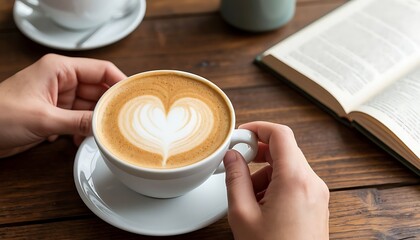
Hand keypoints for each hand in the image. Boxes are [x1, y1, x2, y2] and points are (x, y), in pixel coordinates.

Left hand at [0, 54, 125, 157]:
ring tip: (108, 132)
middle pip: (98, 89)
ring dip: (97, 120)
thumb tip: (105, 125)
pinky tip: (84, 139)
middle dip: (110, 105)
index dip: (120, 81)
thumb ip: (78, 121)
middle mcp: (62, 81)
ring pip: (90, 106)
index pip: (101, 70)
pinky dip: (84, 129)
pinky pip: (79, 118)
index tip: (135, 96)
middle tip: (126, 120)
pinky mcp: (55, 113)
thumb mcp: (43, 119)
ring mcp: (59, 98)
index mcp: (59, 69)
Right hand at [223, 121, 329, 239]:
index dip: (258, 128)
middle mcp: (312, 182)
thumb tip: (232, 156)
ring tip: (249, 197)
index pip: (281, 134)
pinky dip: (276, 184)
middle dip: (258, 154)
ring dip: (265, 172)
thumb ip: (235, 178)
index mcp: (295, 180)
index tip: (241, 134)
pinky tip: (262, 205)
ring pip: (288, 166)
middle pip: (284, 150)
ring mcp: (317, 193)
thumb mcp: (243, 214)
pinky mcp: (316, 203)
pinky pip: (295, 181)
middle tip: (238, 163)